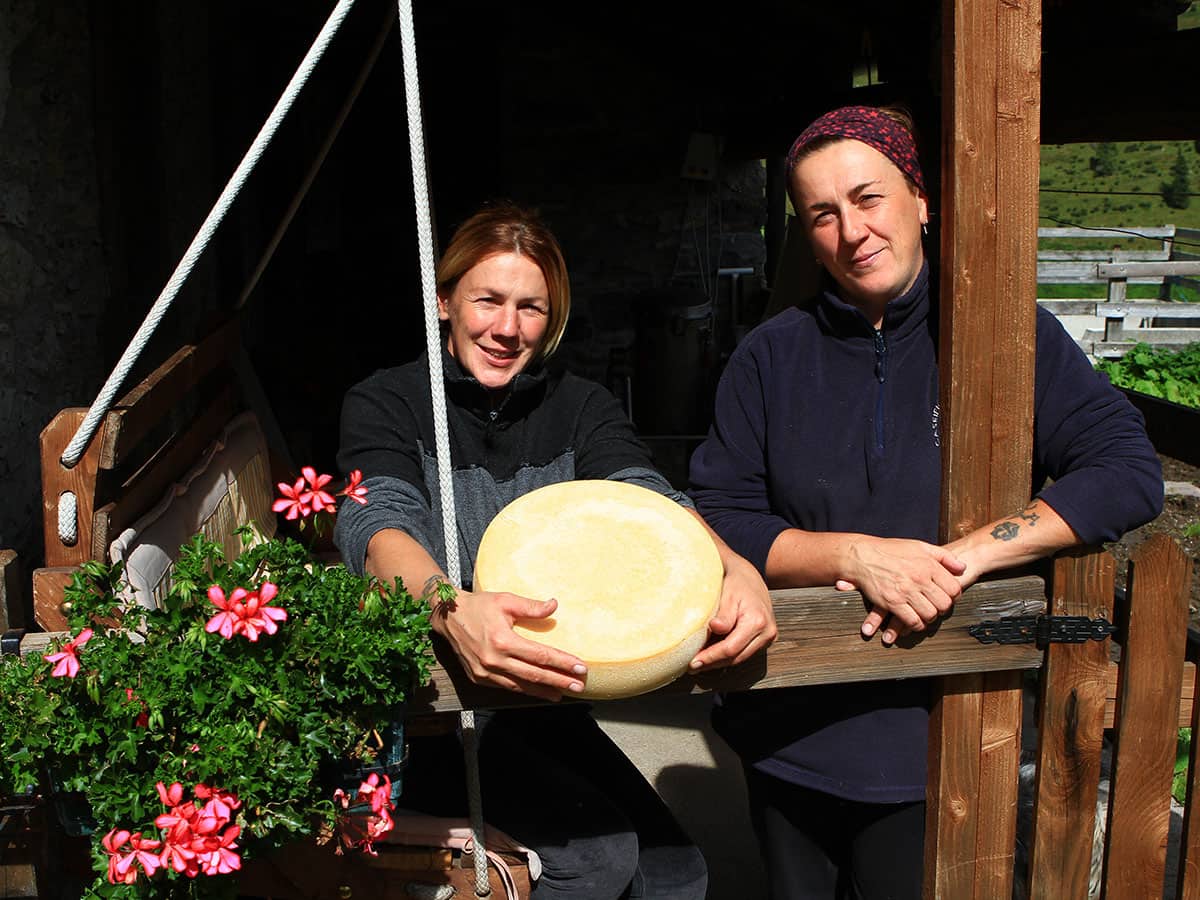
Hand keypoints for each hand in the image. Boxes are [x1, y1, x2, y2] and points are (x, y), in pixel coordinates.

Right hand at [432, 589, 587, 700]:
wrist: (448, 617)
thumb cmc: (479, 606)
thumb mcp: (506, 600)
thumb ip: (531, 606)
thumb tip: (554, 606)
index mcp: (503, 640)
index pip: (540, 656)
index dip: (562, 662)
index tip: (581, 667)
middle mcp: (494, 660)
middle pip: (534, 675)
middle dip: (559, 681)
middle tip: (579, 686)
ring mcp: (485, 672)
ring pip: (520, 686)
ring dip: (543, 691)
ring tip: (562, 694)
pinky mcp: (478, 678)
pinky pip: (506, 687)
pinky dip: (524, 690)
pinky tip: (537, 691)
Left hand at [690, 556, 776, 669]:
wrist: (751, 577)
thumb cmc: (736, 583)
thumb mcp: (727, 595)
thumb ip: (723, 614)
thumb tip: (715, 628)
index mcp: (757, 621)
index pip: (731, 648)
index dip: (711, 657)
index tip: (694, 662)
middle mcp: (767, 632)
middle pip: (736, 657)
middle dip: (713, 663)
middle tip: (692, 666)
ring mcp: (768, 637)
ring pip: (740, 658)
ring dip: (719, 662)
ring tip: (699, 662)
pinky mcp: (764, 640)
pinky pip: (744, 652)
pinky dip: (727, 656)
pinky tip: (711, 655)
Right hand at [836, 537, 965, 643]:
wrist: (862, 556)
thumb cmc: (890, 550)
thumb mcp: (920, 546)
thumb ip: (944, 556)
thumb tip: (962, 567)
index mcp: (928, 565)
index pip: (954, 588)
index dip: (954, 596)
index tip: (947, 597)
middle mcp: (919, 578)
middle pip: (944, 604)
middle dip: (943, 609)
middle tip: (937, 607)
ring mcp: (906, 591)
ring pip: (930, 614)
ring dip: (930, 617)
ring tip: (926, 614)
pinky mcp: (892, 602)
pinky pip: (912, 621)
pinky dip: (916, 625)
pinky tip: (914, 621)